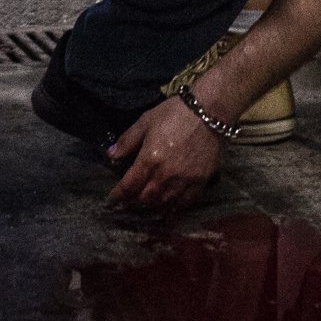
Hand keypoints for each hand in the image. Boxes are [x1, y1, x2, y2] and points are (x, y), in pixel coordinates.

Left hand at [105, 97, 222, 211]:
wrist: (209, 112)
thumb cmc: (174, 113)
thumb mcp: (145, 121)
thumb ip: (127, 140)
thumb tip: (110, 156)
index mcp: (149, 160)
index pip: (129, 186)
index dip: (118, 196)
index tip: (111, 201)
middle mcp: (165, 175)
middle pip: (145, 198)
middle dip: (133, 203)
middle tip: (127, 204)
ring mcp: (184, 181)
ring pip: (164, 203)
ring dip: (152, 207)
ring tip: (145, 207)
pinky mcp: (200, 181)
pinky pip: (185, 202)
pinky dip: (175, 208)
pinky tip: (169, 208)